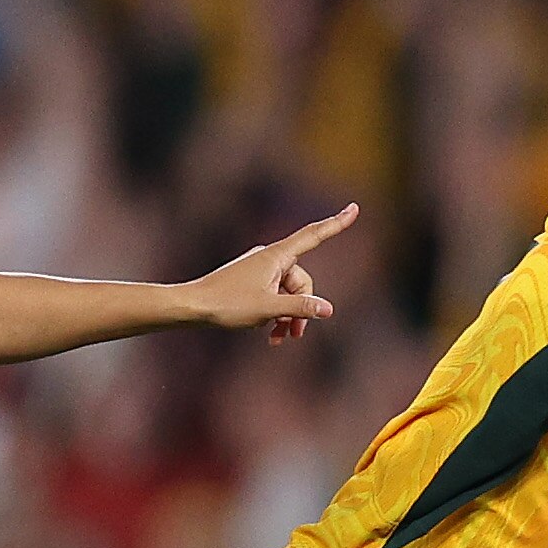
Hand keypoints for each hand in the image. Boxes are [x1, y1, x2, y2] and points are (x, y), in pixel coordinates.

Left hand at [187, 204, 356, 339]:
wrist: (192, 306)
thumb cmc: (227, 304)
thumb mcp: (268, 308)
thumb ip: (300, 308)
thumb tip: (328, 309)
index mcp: (276, 256)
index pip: (314, 236)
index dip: (336, 223)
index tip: (354, 208)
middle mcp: (270, 258)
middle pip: (302, 281)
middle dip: (302, 308)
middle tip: (295, 334)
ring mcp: (260, 270)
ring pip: (287, 293)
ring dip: (288, 316)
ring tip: (280, 338)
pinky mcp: (251, 282)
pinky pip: (273, 295)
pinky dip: (275, 314)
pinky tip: (270, 335)